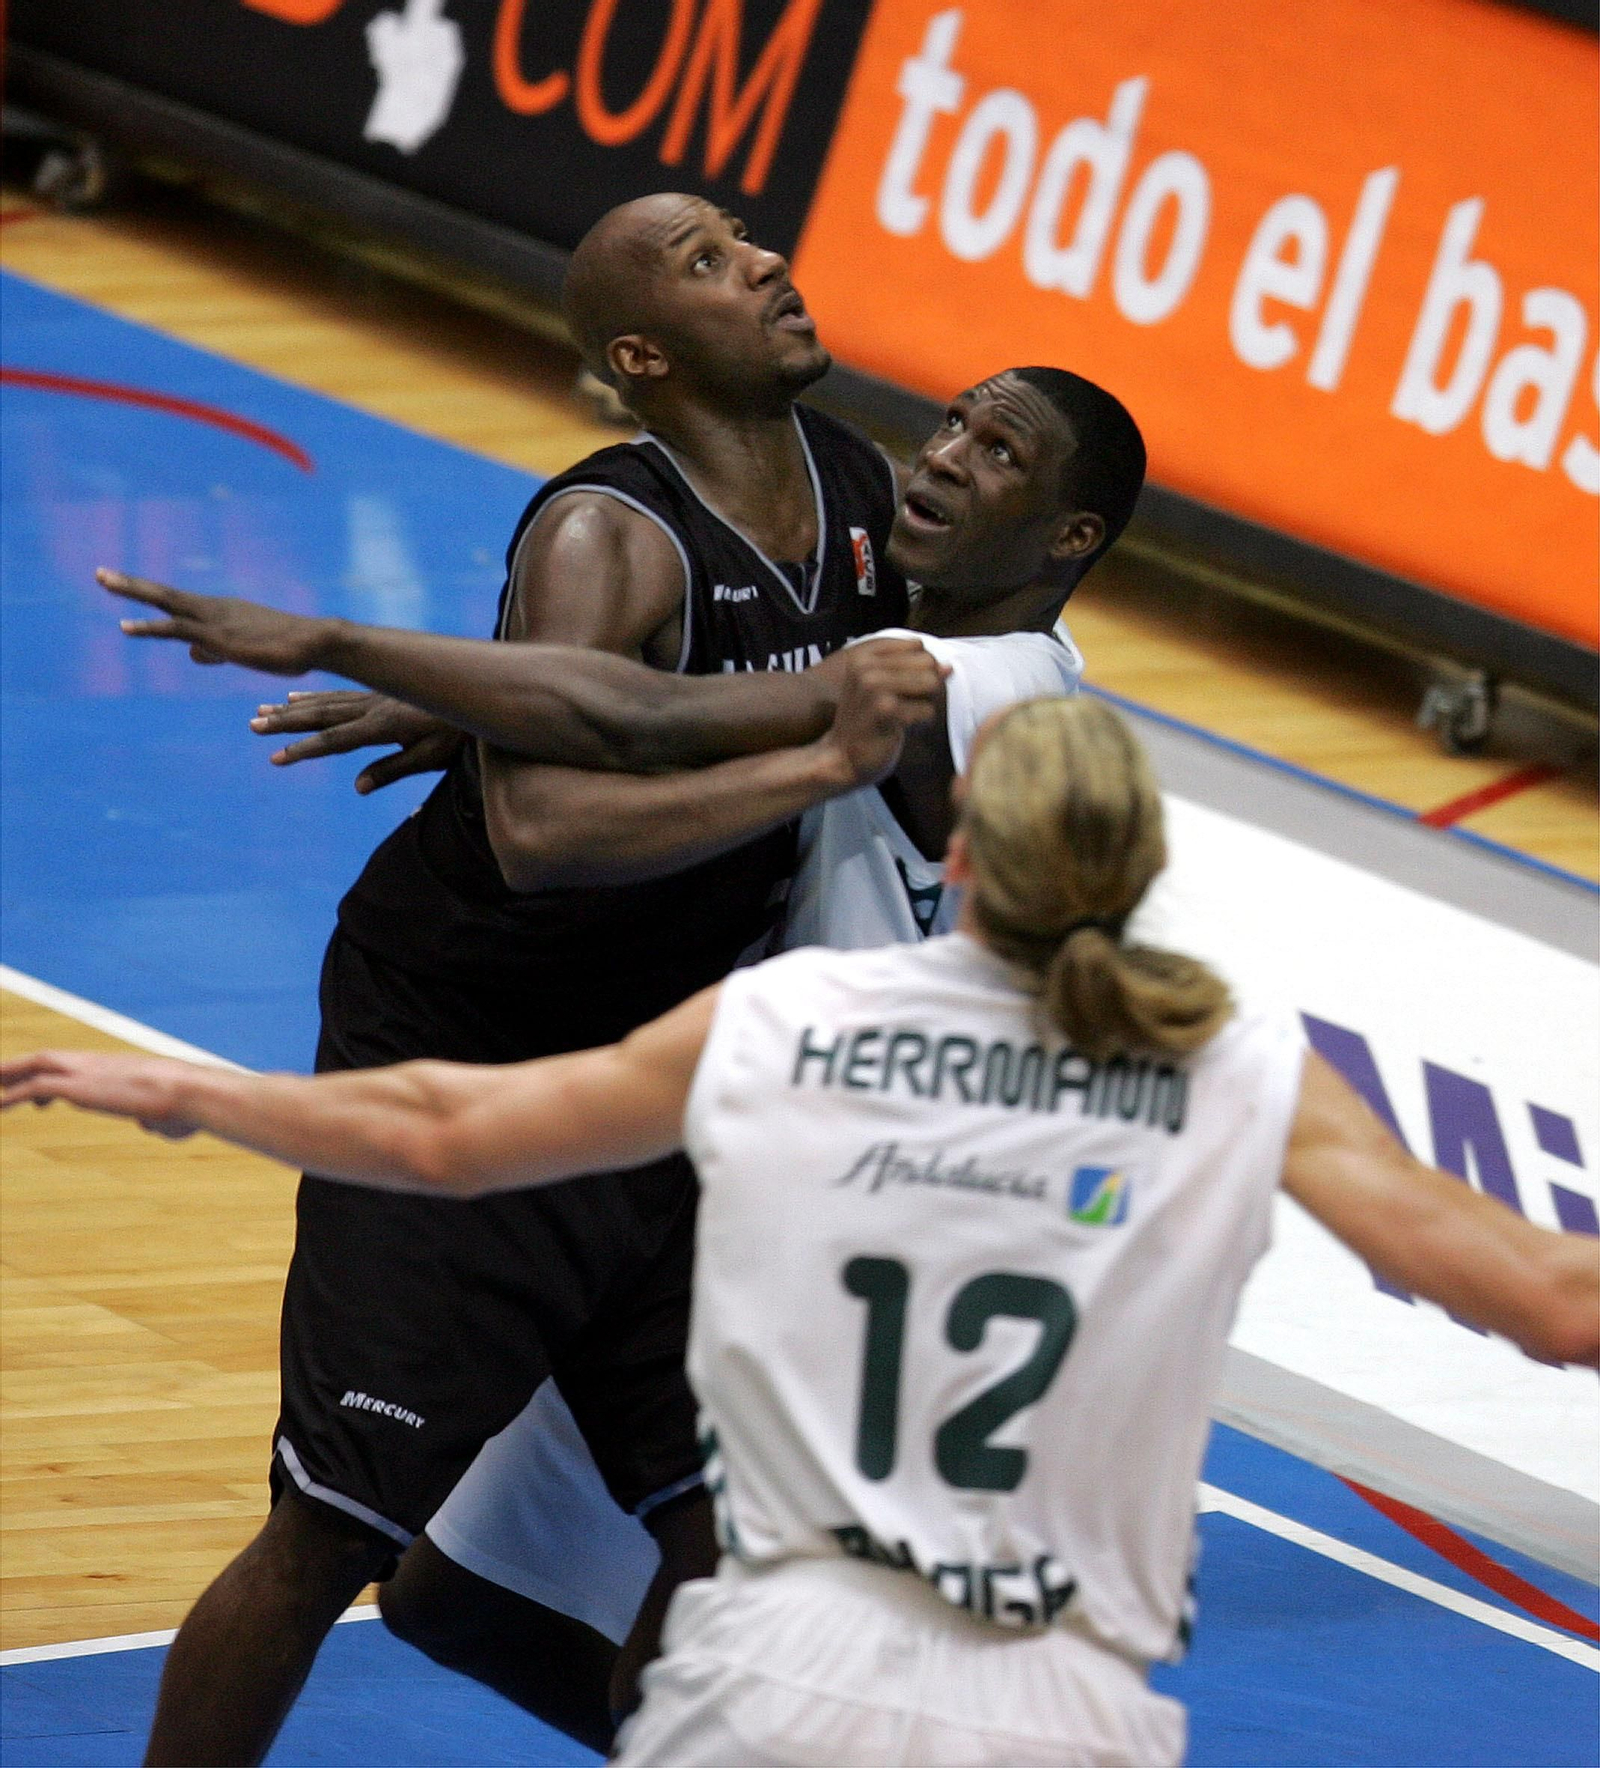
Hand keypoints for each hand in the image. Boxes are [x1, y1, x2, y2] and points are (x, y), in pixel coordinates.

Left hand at [1, 1050, 199, 1138]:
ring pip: (35, 1065)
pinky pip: (34, 1088)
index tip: (42, 1099)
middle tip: (0, 1080)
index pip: (77, 1067)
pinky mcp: (77, 1086)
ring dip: (8, 1074)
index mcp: (117, 1068)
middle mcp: (97, 1064)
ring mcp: (85, 1072)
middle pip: (49, 1058)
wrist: (190, 1091)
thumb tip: (151, 1125)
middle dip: (21, 1068)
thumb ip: (155, 1118)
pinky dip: (10, 1096)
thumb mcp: (170, 1114)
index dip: (56, 1078)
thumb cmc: (189, 1104)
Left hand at [99, 568, 333, 674]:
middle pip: (164, 594)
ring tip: (102, 581)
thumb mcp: (244, 651)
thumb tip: (192, 654)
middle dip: (130, 584)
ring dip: (131, 591)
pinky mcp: (217, 637)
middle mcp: (212, 609)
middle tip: (99, 573)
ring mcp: (213, 621)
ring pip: (165, 602)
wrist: (315, 643)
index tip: (122, 585)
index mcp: (219, 612)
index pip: (177, 602)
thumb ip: (214, 651)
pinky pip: (175, 629)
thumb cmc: (288, 649)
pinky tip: (124, 626)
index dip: (149, 594)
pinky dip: (148, 626)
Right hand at [250, 691, 463, 793]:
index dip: (305, 750)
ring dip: (292, 709)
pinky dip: (314, 697)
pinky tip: (295, 698)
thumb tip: (357, 787)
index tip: (276, 758)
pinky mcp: (378, 694)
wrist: (476, 694)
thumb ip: (392, 770)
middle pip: (321, 715)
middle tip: (253, 725)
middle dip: (285, 722)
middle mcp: (372, 708)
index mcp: (383, 726)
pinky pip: (339, 694)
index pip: (336, 740)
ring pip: (325, 702)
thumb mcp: (429, 758)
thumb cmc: (456, 735)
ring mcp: (374, 698)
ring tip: (262, 712)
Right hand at [820, 639, 945, 788]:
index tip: (903, 688)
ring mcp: (875, 687)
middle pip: (928, 662)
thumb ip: (912, 671)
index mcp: (863, 656)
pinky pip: (928, 710)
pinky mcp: (886, 710)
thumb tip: (948, 666)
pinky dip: (921, 724)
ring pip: (932, 683)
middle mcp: (866, 667)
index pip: (917, 646)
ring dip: (925, 704)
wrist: (842, 758)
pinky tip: (901, 730)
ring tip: (904, 716)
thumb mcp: (880, 687)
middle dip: (927, 686)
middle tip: (906, 706)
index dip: (920, 667)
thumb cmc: (866, 722)